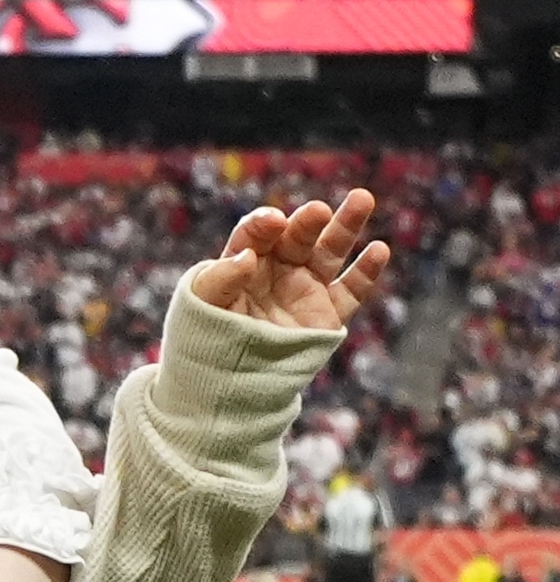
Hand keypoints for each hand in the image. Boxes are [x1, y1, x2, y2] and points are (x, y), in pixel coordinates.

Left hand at [190, 188, 388, 334]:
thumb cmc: (206, 336)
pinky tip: (379, 250)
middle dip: (308, 221)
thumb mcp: (203, 304)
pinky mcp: (326, 316)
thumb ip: (220, 278)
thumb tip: (248, 256)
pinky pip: (350, 291)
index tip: (273, 222)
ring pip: (330, 252)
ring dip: (346, 226)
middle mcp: (279, 269)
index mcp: (245, 261)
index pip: (257, 233)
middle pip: (298, 236)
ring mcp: (305, 290)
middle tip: (318, 211)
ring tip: (362, 199)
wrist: (227, 382)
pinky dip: (366, 272)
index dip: (264, 225)